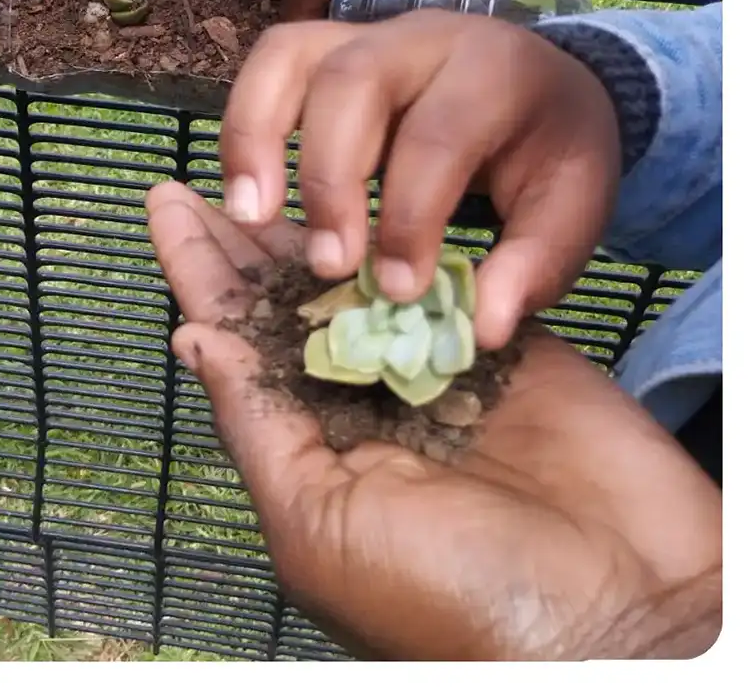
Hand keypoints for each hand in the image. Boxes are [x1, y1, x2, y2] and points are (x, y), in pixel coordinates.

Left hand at [147, 183, 722, 659]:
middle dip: (243, 239)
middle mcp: (360, 403)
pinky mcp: (500, 349)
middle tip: (197, 177)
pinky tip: (369, 193)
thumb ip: (255, 425)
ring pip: (357, 279)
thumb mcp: (320, 525)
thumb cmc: (450, 597)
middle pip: (285, 299)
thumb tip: (190, 340)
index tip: (164, 204)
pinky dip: (410, 238)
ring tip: (272, 166)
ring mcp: (431, 372)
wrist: (621, 619)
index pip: (234, 339)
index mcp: (307, 447)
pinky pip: (445, 280)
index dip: (197, 272)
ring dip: (316, 226)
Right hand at [218, 11, 621, 349]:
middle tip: (328, 264)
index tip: (398, 291)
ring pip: (291, 57)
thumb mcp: (573, 209)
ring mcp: (366, 33)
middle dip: (330, 176)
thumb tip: (481, 328)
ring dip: (258, 136)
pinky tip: (243, 192)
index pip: (439, 136)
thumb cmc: (551, 152)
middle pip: (353, 81)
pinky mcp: (326, 47)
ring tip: (250, 216)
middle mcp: (424, 38)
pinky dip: (244, 123)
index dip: (410, 216)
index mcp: (497, 71)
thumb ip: (532, 266)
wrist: (545, 83)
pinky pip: (269, 64)